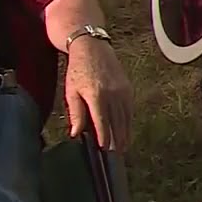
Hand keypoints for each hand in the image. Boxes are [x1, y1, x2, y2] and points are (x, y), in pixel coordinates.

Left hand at [63, 37, 133, 152]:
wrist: (93, 48)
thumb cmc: (78, 70)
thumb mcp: (71, 91)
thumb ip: (75, 113)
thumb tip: (76, 133)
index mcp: (96, 95)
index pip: (102, 121)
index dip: (104, 136)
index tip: (104, 148)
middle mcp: (112, 94)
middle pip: (117, 121)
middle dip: (118, 138)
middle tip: (117, 153)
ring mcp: (123, 91)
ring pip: (126, 116)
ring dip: (126, 132)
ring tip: (124, 145)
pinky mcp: (128, 88)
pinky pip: (130, 109)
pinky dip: (129, 121)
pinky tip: (127, 129)